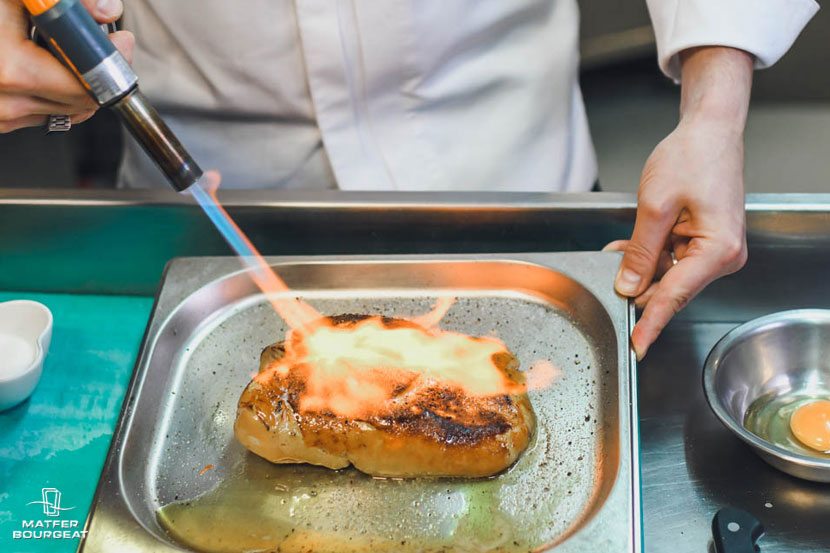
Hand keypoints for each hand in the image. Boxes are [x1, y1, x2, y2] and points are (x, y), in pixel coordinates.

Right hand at [0, 0, 133, 132]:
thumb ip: (62, 1)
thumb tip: (106, 10)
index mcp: (10, 68)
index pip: (87, 84)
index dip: (110, 59)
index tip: (120, 41)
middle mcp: (7, 101)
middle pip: (85, 99)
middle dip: (97, 69)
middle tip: (98, 41)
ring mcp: (3, 116)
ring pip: (70, 109)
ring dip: (77, 81)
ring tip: (61, 49)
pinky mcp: (1, 123)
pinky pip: (48, 113)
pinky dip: (56, 90)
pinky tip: (41, 63)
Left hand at [604, 47, 752, 359]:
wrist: (709, 131)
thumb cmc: (691, 158)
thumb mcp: (654, 206)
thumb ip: (640, 252)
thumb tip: (628, 287)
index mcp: (717, 250)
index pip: (674, 296)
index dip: (649, 322)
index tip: (636, 346)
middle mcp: (723, 256)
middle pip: (670, 289)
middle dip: (637, 285)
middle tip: (608, 274)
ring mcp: (715, 251)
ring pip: (667, 276)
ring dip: (640, 268)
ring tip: (618, 250)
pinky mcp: (705, 243)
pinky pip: (671, 260)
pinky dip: (649, 256)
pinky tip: (628, 248)